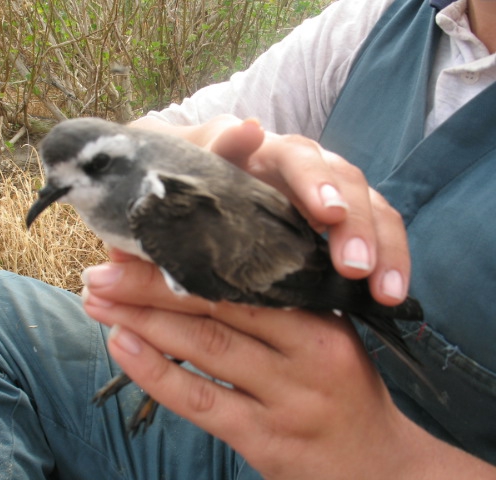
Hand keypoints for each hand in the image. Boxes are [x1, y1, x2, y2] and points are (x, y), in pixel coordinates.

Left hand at [81, 257, 493, 479]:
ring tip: (97, 299)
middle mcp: (307, 350)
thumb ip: (274, 304)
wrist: (381, 468)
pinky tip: (122, 345)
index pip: (243, 274)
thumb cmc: (342, 389)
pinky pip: (201, 401)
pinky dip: (157, 372)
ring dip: (142, 319)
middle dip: (150, 283)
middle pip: (217, 303)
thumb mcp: (324, 335)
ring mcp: (287, 398)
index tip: (137, 240)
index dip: (185, 255)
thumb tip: (197, 268)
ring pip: (204, 346)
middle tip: (101, 269)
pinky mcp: (267, 440)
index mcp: (320, 314)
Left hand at [130, 115, 409, 305]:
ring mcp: (335, 194)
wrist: (210, 181)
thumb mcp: (201, 163)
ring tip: (386, 292)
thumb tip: (248, 128)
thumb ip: (219, 149)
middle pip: (348, 183)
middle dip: (356, 225)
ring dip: (386, 250)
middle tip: (355, 266)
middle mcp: (313, 168)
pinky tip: (390, 295)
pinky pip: (379, 236)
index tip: (326, 213)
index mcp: (274, 152)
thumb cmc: (203, 175)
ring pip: (373, 209)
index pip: (301, 158)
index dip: (316, 182)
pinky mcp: (346, 223)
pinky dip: (389, 263)